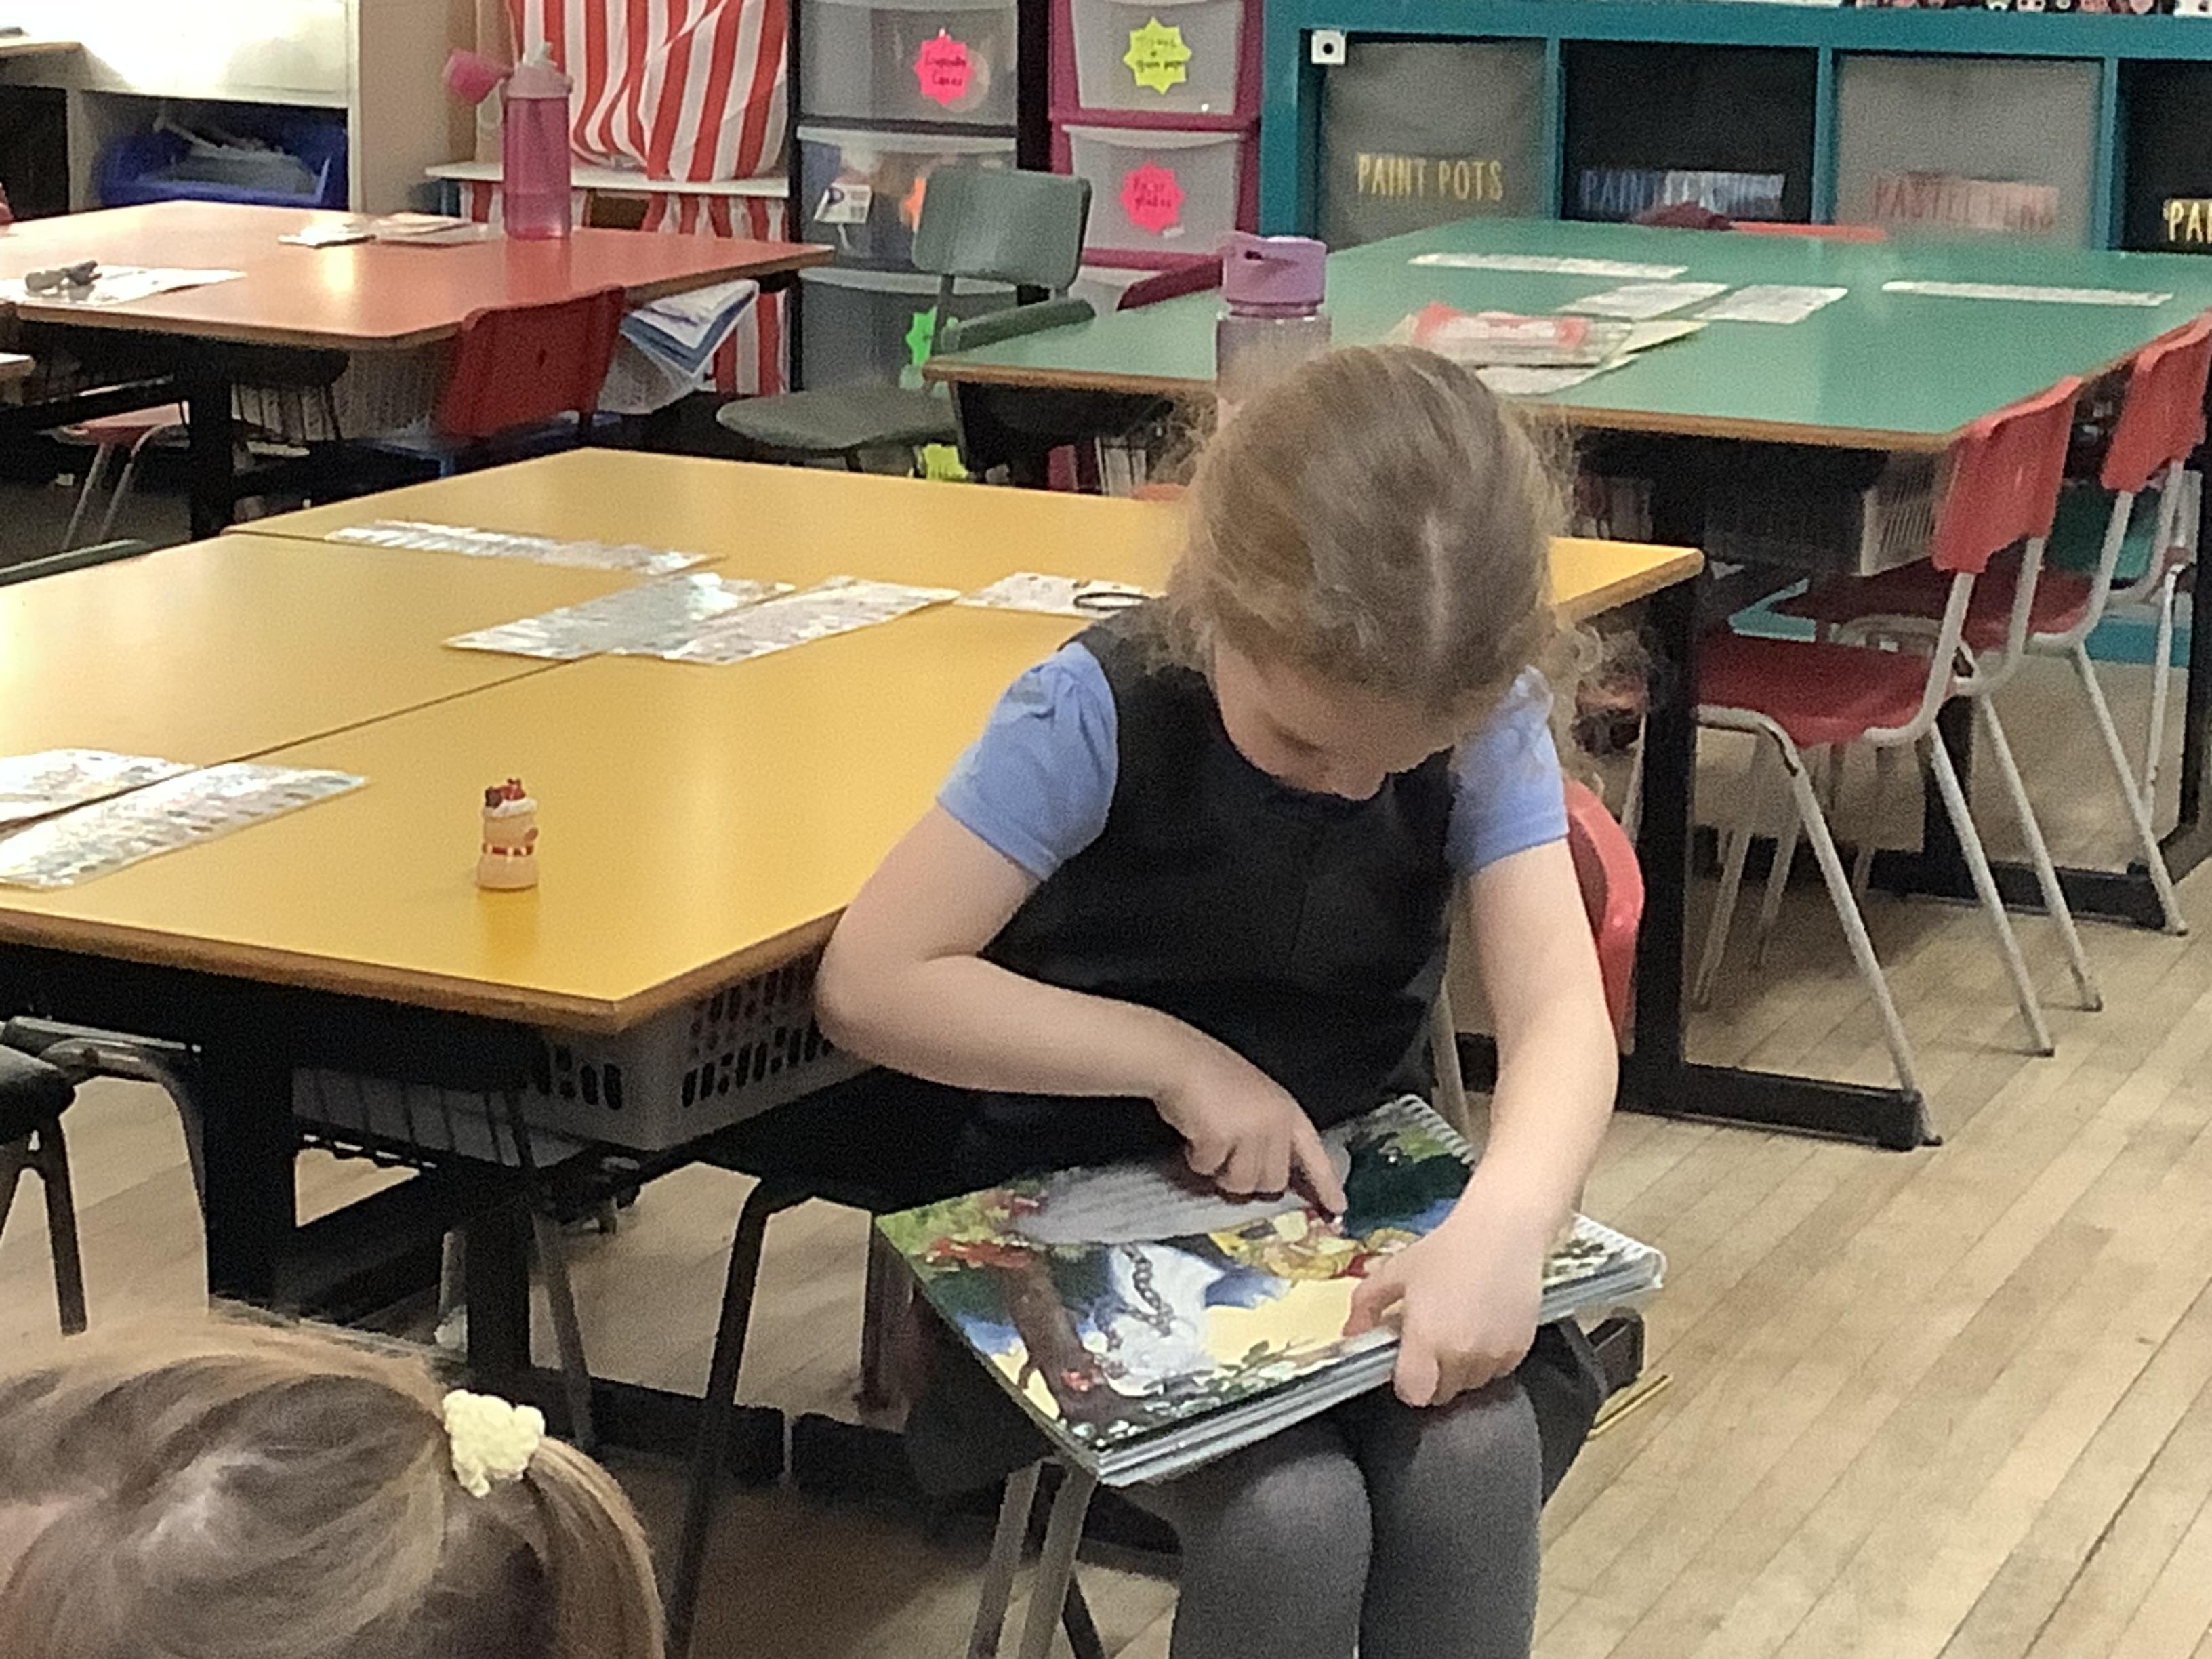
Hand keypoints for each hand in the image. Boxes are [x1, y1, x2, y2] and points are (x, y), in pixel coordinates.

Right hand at [1154, 1044, 1346, 1213]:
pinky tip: (1193, 1132)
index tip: (1337, 1208)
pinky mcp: (1221, 1140)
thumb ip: (1268, 1133)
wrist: (1180, 1058)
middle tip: (1228, 1157)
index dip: (1326, 1184)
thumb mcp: (1255, 1101)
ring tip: (1209, 1140)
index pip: (1314, 1154)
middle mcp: (1275, 1123)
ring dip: (1220, 1171)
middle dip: (1248, 1178)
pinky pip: (1208, 1170)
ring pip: (1241, 1184)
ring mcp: (1250, 1132)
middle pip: (1273, 1182)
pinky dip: (1195, 1158)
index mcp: (1287, 1111)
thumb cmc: (1212, 1076)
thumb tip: (1266, 1178)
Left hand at [1343, 1206, 1546, 1406]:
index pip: (1414, 1394)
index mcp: (1427, 1339)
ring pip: (1471, 1384)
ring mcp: (1494, 1355)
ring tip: (1459, 1330)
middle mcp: (1462, 1354)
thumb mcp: (1395, 1271)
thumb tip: (1350, 1334)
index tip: (1407, 1364)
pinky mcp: (1520, 1350)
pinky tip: (1483, 1327)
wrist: (1502, 1231)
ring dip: (1462, 1369)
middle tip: (1432, 1340)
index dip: (1407, 1383)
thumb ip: (1366, 1305)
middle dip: (1433, 1374)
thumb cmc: (1447, 1249)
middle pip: (1443, 1393)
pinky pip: (1498, 1371)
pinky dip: (1488, 1359)